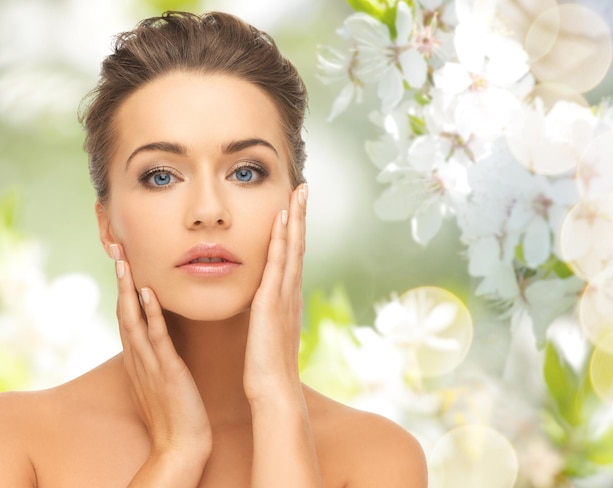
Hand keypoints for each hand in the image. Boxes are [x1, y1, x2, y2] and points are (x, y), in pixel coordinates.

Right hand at [111, 244, 211, 464]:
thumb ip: (159, 355)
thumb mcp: (162, 377)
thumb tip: (163, 334)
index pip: (127, 316)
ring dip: (128, 289)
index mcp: (139, 358)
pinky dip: (151, 313)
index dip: (123, 288)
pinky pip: (156, 337)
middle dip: (120, 280)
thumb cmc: (176, 410)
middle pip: (124, 311)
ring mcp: (150, 363)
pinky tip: (148, 292)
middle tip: (117, 250)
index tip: (123, 261)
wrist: (181, 443)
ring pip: (133, 320)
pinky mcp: (167, 370)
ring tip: (124, 261)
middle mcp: (139, 357)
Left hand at [243, 184, 307, 403]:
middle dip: (300, 215)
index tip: (295, 206)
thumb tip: (265, 302)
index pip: (293, 256)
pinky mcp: (272, 302)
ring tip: (298, 192)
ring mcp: (284, 295)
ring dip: (295, 218)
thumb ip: (269, 313)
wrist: (274, 389)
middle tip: (303, 187)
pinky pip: (277, 263)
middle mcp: (291, 292)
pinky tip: (281, 219)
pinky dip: (281, 239)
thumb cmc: (268, 365)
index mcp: (288, 298)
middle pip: (298, 245)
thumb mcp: (269, 332)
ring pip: (292, 248)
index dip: (295, 230)